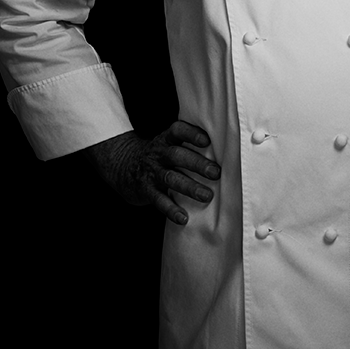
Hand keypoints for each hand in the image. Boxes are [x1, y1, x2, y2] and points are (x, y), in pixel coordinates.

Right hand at [84, 120, 220, 225]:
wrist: (124, 166)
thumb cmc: (159, 155)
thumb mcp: (169, 143)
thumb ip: (189, 144)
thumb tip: (225, 149)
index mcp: (166, 139)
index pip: (178, 131)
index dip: (191, 134)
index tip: (207, 140)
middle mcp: (159, 153)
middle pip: (177, 155)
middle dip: (197, 164)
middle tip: (216, 173)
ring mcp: (152, 172)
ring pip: (170, 178)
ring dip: (189, 187)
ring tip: (207, 196)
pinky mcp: (146, 190)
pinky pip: (159, 200)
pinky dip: (171, 209)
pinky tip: (183, 218)